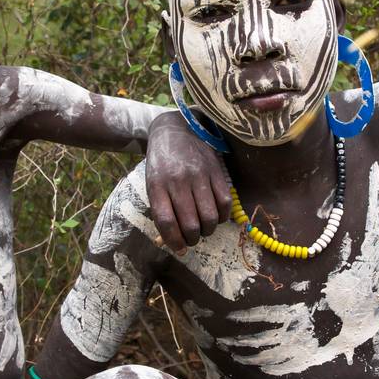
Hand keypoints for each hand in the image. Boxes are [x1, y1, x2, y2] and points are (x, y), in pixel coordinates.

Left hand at [145, 112, 230, 251]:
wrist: (174, 129)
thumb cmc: (161, 163)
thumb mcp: (153, 184)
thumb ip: (161, 209)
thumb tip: (173, 241)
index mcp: (157, 185)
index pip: (166, 222)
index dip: (174, 241)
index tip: (179, 249)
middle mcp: (178, 181)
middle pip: (191, 224)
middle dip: (192, 239)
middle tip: (192, 239)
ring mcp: (199, 175)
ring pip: (210, 217)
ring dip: (208, 231)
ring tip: (204, 229)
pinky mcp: (216, 171)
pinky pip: (225, 203)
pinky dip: (222, 217)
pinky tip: (216, 216)